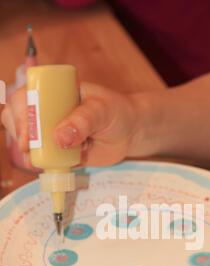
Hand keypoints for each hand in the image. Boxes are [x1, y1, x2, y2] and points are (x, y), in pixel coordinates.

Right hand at [1, 83, 141, 165]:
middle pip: (18, 120)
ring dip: (30, 153)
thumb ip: (82, 121)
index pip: (24, 98)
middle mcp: (46, 112)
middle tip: (30, 150)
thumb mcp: (101, 110)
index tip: (28, 135)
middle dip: (21, 135)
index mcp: (53, 92)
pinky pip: (44, 160)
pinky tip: (50, 167)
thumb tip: (59, 138)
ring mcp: (50, 133)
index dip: (20, 115)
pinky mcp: (58, 152)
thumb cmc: (115, 112)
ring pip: (28, 142)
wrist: (130, 133)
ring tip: (42, 160)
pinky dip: (43, 165)